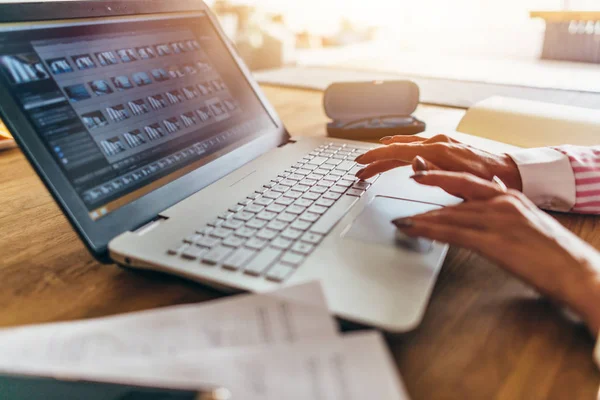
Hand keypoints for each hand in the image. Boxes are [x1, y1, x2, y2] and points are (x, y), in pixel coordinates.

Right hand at [354, 134, 522, 190]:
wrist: (512, 174)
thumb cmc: (490, 182)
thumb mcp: (462, 183)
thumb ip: (435, 173)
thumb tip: (412, 163)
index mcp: (438, 151)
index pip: (397, 152)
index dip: (375, 158)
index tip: (359, 163)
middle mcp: (438, 142)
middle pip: (397, 149)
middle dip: (376, 160)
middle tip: (359, 170)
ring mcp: (442, 142)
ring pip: (405, 147)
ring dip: (386, 155)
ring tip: (371, 163)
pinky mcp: (447, 145)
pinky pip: (415, 145)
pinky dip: (400, 149)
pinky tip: (395, 150)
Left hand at [393, 171, 599, 334]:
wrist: (580, 272)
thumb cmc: (558, 253)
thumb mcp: (531, 220)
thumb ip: (509, 206)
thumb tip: (496, 190)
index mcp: (511, 198)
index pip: (469, 182)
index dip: (443, 176)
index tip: (423, 172)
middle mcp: (503, 204)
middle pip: (456, 194)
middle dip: (428, 187)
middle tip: (407, 183)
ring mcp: (498, 222)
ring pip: (451, 214)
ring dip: (423, 217)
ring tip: (403, 220)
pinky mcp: (494, 243)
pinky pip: (454, 234)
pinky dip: (430, 231)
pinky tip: (415, 230)